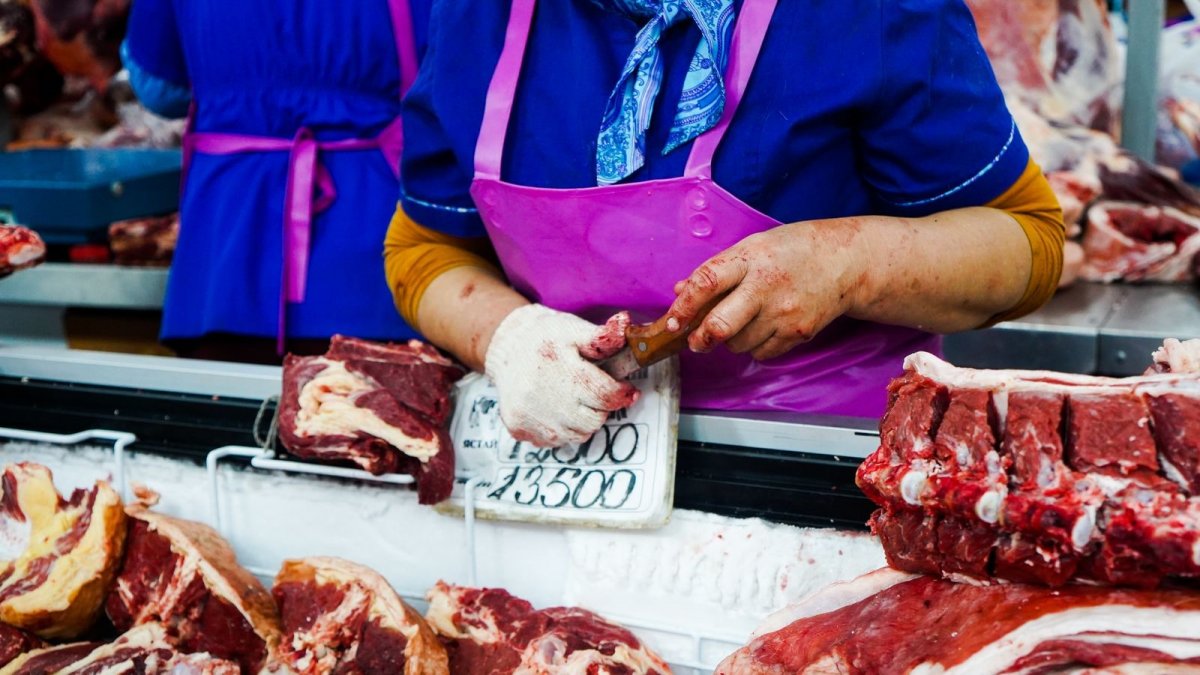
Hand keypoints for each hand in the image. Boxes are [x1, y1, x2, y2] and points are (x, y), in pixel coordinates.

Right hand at [484, 305, 639, 446]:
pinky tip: (555, 409)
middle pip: (594, 420)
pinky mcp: (518, 428)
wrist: (507, 345)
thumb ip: (603, 336)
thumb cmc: (546, 337)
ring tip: (574, 399)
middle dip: (601, 408)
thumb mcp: (574, 329)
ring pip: (577, 435)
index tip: (626, 390)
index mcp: (563, 370)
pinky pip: (554, 442)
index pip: (606, 396)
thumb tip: (625, 326)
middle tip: (594, 392)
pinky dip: (561, 429)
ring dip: (583, 421)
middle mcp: (544, 396)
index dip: (622, 394)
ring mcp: (529, 416)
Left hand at [665, 220, 869, 360]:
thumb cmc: (794, 250)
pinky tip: (765, 326)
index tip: (673, 321)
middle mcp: (766, 287)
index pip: (707, 282)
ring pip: (738, 344)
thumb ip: (716, 270)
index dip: (683, 306)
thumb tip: (680, 291)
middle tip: (696, 340)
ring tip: (745, 320)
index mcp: (750, 259)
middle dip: (701, 338)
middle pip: (721, 326)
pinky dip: (755, 346)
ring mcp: (784, 313)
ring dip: (731, 340)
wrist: (844, 262)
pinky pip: (761, 353)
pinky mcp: (798, 333)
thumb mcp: (752, 247)